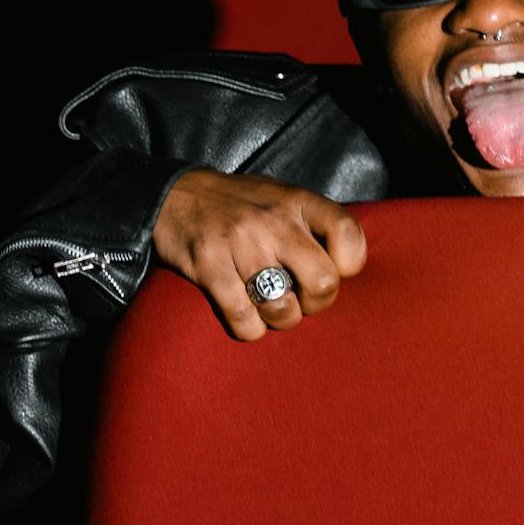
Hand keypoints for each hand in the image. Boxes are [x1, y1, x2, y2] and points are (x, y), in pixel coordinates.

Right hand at [152, 167, 368, 339]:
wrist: (175, 195)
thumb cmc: (241, 206)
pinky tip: (246, 316)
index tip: (333, 269)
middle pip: (323, 282)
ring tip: (271, 307)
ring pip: (283, 308)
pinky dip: (250, 328)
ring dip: (280, 319)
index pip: (348, 233)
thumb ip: (315, 226)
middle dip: (315, 303)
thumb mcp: (283, 198)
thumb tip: (347, 270)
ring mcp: (241, 243)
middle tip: (300, 298)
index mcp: (298, 201)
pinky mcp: (209, 266)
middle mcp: (273, 220)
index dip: (348, 264)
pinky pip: (244, 319)